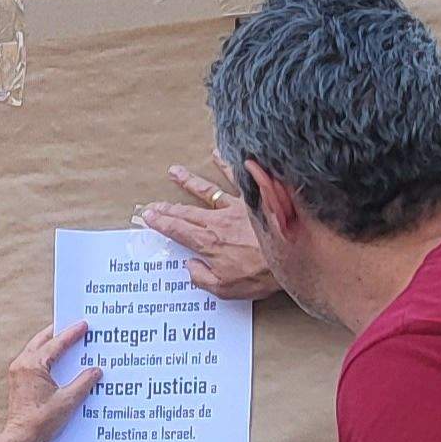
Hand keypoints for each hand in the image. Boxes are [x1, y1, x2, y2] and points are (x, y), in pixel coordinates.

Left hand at [3, 321, 100, 441]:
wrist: (20, 437)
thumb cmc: (41, 420)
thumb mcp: (68, 400)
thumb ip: (83, 382)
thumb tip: (96, 370)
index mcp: (33, 365)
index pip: (56, 344)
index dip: (71, 334)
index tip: (83, 325)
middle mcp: (22, 364)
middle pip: (41, 340)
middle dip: (58, 332)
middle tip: (73, 325)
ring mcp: (17, 372)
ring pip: (35, 348)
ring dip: (49, 342)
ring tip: (64, 337)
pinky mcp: (18, 381)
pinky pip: (32, 359)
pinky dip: (44, 354)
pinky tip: (54, 358)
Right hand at [134, 165, 278, 301]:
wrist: (292, 254)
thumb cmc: (261, 274)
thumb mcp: (227, 288)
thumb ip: (203, 278)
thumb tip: (190, 267)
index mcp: (208, 243)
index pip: (177, 230)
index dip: (160, 223)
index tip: (148, 216)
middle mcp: (217, 222)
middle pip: (186, 212)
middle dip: (166, 208)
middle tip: (153, 203)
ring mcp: (235, 208)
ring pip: (207, 191)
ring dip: (188, 181)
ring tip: (174, 172)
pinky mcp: (253, 199)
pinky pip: (237, 178)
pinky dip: (226, 164)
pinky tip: (217, 153)